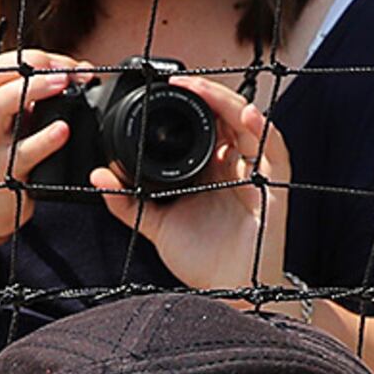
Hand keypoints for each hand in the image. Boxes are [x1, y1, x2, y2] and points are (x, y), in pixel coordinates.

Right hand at [0, 47, 92, 247]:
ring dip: (30, 90)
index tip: (66, 65)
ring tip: (62, 85)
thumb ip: (40, 96)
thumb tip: (84, 71)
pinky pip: (22, 154)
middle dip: (30, 66)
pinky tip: (62, 130)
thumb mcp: (13, 121)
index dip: (34, 57)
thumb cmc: (1, 157)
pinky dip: (43, 140)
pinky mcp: (3, 174)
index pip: (0, 64)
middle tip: (63, 70)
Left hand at [96, 72, 292, 300]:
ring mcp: (256, 173)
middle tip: (181, 81)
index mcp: (210, 168)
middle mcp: (234, 165)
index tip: (164, 87)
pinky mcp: (274, 187)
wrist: (226, 292)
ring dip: (228, 102)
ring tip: (204, 89)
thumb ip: (126, 201)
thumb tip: (99, 174)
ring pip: (249, 123)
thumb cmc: (201, 259)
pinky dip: (263, 129)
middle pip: (227, 115)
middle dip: (206, 93)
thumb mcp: (156, 224)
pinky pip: (275, 150)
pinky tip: (247, 115)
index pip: (204, 122)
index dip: (189, 101)